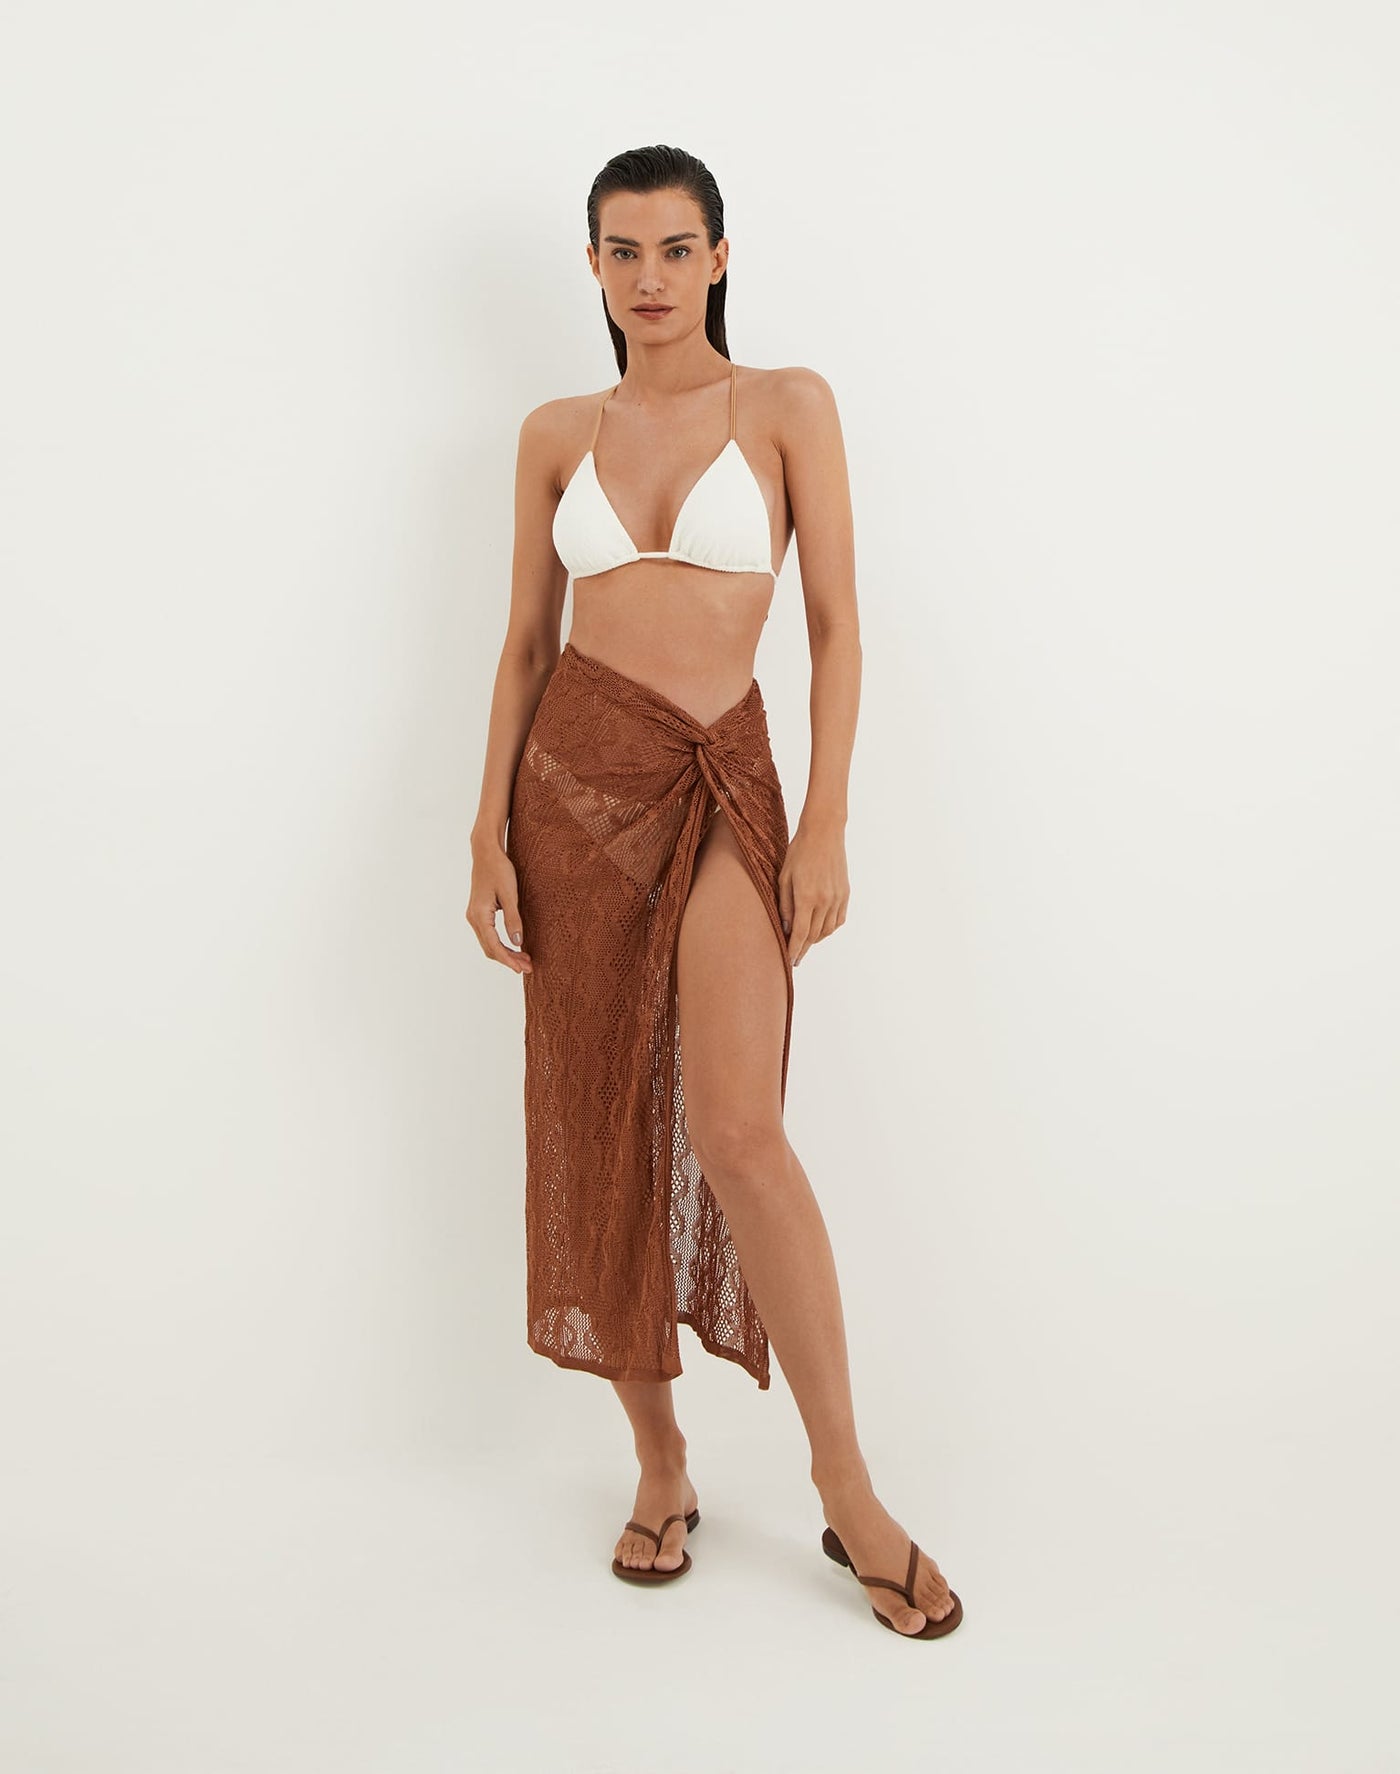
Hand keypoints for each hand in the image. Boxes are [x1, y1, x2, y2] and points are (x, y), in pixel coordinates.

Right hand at [466, 843, 532, 976]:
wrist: (486, 852)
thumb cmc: (499, 869)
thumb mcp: (510, 894)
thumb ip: (513, 919)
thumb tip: (517, 943)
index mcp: (479, 915)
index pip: (494, 946)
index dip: (508, 960)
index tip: (522, 969)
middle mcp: (473, 918)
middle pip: (490, 948)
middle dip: (509, 960)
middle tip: (528, 967)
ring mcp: (474, 916)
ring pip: (489, 943)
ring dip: (506, 953)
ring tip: (524, 959)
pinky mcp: (479, 913)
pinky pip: (489, 935)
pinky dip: (501, 944)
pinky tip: (515, 947)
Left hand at [778, 821, 849, 966]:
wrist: (824, 833)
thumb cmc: (799, 852)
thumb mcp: (784, 878)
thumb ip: (785, 905)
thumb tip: (786, 928)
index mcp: (806, 897)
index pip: (800, 933)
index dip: (794, 950)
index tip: (790, 961)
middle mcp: (824, 901)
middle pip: (813, 935)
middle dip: (803, 948)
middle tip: (795, 956)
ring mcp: (837, 898)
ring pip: (827, 930)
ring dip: (815, 939)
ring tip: (805, 942)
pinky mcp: (845, 894)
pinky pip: (838, 920)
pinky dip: (829, 929)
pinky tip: (820, 929)